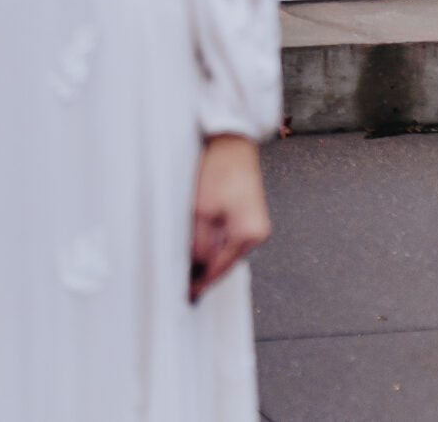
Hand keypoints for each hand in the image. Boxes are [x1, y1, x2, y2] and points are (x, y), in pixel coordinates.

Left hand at [189, 133, 270, 300]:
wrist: (230, 139)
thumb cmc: (217, 169)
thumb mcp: (201, 211)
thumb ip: (197, 245)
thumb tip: (192, 271)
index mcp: (249, 235)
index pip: (220, 269)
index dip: (200, 284)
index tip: (185, 297)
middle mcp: (256, 233)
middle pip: (224, 262)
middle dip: (203, 272)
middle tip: (180, 285)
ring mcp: (254, 223)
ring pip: (224, 250)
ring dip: (206, 257)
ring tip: (184, 266)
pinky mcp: (246, 214)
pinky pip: (227, 237)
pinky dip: (211, 243)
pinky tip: (196, 245)